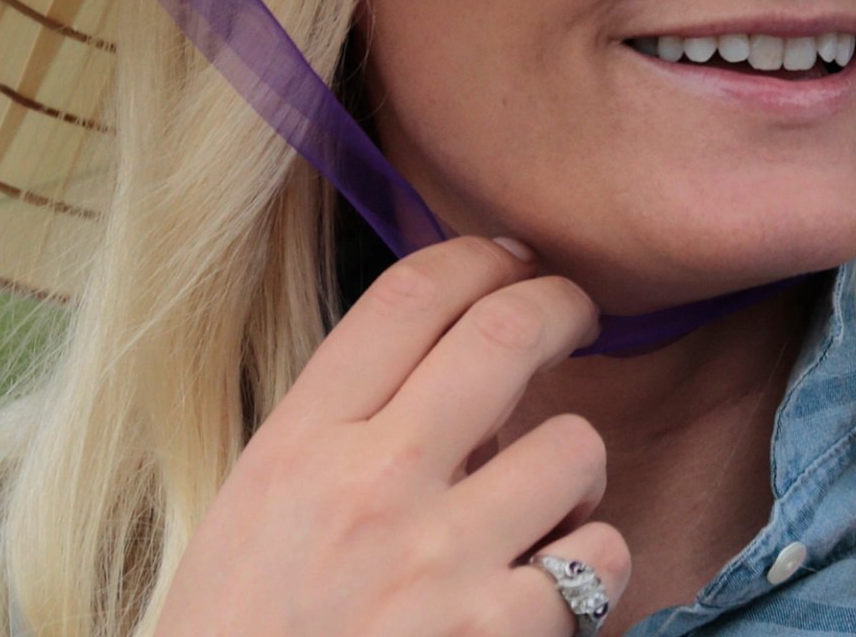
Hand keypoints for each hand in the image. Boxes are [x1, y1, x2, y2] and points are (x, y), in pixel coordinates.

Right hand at [152, 235, 630, 635]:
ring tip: (547, 499)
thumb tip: (448, 371)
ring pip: (574, 447)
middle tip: (576, 315)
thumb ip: (343, 435)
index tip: (510, 259)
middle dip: (560, 306)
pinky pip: (598, 559)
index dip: (478, 256)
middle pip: (504, 334)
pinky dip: (589, 568)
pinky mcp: (496, 634)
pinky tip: (550, 585)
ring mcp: (439, 562)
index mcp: (299, 447)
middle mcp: (372, 486)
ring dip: (576, 465)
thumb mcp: (257, 513)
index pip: (407, 297)